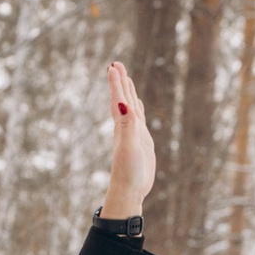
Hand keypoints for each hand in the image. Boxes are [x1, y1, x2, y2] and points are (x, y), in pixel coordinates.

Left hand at [100, 60, 153, 220]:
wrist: (129, 191)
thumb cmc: (128, 171)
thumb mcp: (129, 145)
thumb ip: (127, 123)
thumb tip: (122, 102)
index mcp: (122, 126)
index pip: (118, 99)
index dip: (116, 83)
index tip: (113, 65)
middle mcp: (126, 127)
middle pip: (123, 99)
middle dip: (120, 82)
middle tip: (116, 64)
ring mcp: (133, 133)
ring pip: (130, 107)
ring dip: (127, 92)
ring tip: (126, 78)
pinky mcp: (141, 141)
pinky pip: (139, 120)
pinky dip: (137, 109)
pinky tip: (137, 106)